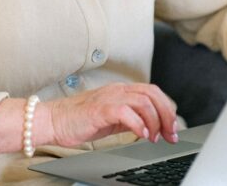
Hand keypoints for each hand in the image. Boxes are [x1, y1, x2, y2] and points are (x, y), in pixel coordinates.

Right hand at [44, 83, 177, 147]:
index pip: (152, 91)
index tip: (172, 128)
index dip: (166, 108)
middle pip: (152, 94)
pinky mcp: (100, 109)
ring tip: (154, 137)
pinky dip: (138, 124)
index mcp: (120, 91)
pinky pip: (126, 112)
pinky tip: (141, 136)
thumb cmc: (80, 120)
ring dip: (154, 121)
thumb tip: (151, 125)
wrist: (54, 120)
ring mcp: (108, 98)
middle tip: (170, 134)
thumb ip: (130, 117)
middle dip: (166, 114)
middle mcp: (117, 90)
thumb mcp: (112, 118)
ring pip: (143, 101)